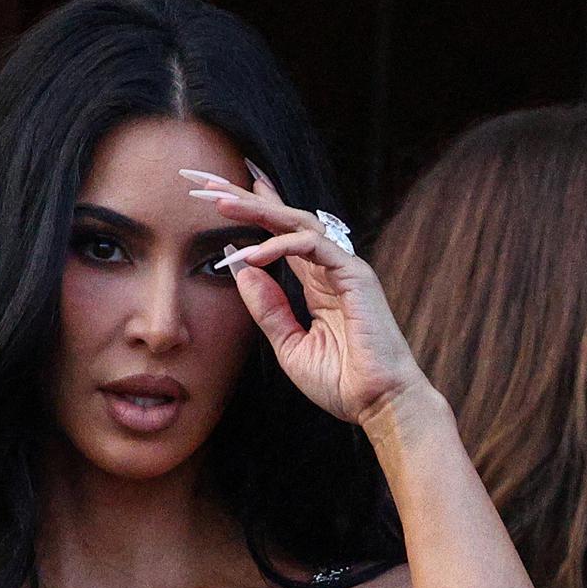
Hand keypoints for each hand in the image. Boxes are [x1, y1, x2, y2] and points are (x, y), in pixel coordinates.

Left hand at [182, 163, 426, 425]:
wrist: (378, 404)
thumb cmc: (341, 381)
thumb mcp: (289, 344)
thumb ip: (267, 308)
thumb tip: (241, 269)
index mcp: (318, 283)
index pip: (281, 235)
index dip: (254, 211)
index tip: (217, 193)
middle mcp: (331, 268)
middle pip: (285, 219)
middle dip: (246, 198)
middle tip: (207, 182)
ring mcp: (345, 268)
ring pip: (298, 222)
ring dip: (258, 210)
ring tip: (221, 202)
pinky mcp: (356, 275)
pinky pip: (314, 245)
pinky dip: (281, 245)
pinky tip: (252, 255)